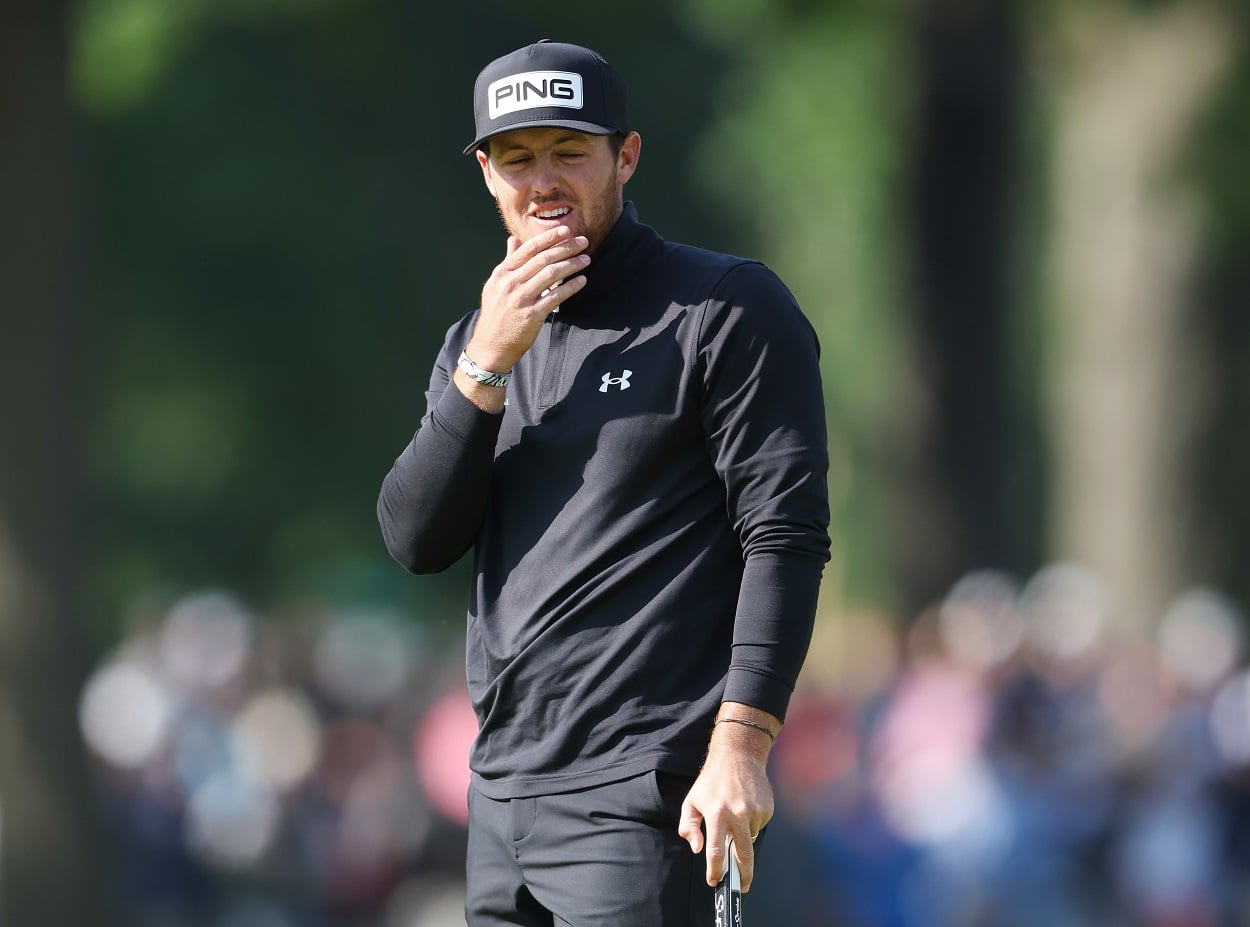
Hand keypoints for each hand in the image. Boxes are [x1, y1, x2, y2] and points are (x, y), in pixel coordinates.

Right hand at [466, 226, 590, 371]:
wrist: (491, 346)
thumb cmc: (496, 314)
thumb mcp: (495, 285)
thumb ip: (508, 261)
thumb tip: (513, 239)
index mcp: (502, 273)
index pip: (528, 249)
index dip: (549, 237)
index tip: (565, 231)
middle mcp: (511, 283)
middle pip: (543, 258)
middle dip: (566, 248)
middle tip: (583, 242)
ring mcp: (521, 299)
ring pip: (552, 274)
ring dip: (572, 264)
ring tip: (586, 260)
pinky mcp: (532, 315)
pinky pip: (556, 296)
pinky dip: (571, 287)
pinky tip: (582, 281)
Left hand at [678, 708, 776, 891]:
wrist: (738, 756)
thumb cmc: (711, 781)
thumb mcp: (692, 801)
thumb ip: (689, 826)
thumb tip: (697, 848)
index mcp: (717, 814)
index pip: (715, 851)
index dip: (715, 870)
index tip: (714, 881)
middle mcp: (738, 814)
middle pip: (743, 855)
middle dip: (742, 876)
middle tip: (740, 887)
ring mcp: (755, 812)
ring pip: (750, 839)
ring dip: (742, 838)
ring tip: (734, 818)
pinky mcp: (767, 809)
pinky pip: (758, 827)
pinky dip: (751, 825)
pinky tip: (744, 808)